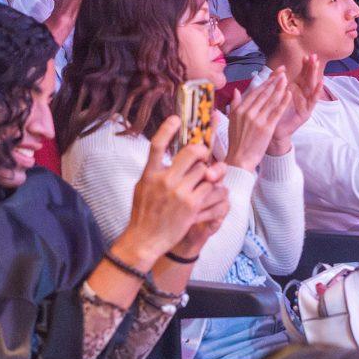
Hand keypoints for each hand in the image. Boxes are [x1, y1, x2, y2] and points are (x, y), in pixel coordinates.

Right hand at [123, 117, 229, 261]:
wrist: (145, 240)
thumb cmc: (144, 213)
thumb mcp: (143, 187)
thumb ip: (156, 171)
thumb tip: (170, 155)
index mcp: (150, 174)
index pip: (157, 145)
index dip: (167, 129)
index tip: (176, 119)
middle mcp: (164, 180)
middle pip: (191, 153)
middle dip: (202, 151)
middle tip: (203, 155)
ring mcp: (179, 193)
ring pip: (205, 170)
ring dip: (208, 173)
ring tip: (206, 179)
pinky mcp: (192, 206)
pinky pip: (212, 188)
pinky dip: (215, 189)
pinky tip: (213, 192)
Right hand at [224, 69, 292, 171]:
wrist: (239, 159)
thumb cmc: (236, 142)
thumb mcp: (232, 121)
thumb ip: (234, 105)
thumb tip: (236, 91)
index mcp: (239, 110)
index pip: (254, 92)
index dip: (265, 82)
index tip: (273, 74)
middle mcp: (248, 113)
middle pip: (263, 93)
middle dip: (274, 81)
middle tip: (282, 71)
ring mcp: (257, 120)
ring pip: (270, 100)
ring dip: (279, 88)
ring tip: (286, 79)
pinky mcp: (266, 128)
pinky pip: (276, 112)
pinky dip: (283, 101)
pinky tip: (289, 94)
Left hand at [270, 53, 322, 152]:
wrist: (273, 132)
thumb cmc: (274, 113)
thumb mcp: (274, 94)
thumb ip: (276, 81)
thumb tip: (281, 68)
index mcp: (294, 90)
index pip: (301, 75)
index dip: (304, 66)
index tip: (306, 56)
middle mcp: (302, 96)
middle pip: (308, 79)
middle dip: (311, 67)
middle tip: (314, 56)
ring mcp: (305, 104)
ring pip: (311, 87)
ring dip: (315, 76)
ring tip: (317, 65)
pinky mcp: (306, 112)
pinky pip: (312, 101)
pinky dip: (316, 92)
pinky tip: (321, 83)